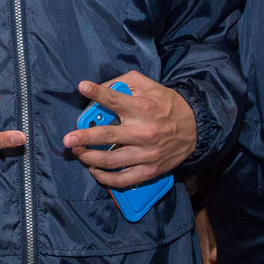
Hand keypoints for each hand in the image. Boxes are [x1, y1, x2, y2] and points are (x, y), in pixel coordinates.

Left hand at [61, 73, 197, 188]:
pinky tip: (95, 171)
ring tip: (78, 153)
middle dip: (84, 138)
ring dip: (90, 158)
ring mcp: (146, 154)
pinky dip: (105, 178)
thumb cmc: (167, 104)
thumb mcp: (148, 86)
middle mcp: (143, 132)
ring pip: (111, 160)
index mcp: (143, 108)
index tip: (82, 87)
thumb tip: (99, 88)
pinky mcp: (150, 170)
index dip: (97, 93)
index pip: (115, 99)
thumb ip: (123, 84)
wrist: (195, 128)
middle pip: (108, 136)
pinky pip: (123, 179)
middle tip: (67, 140)